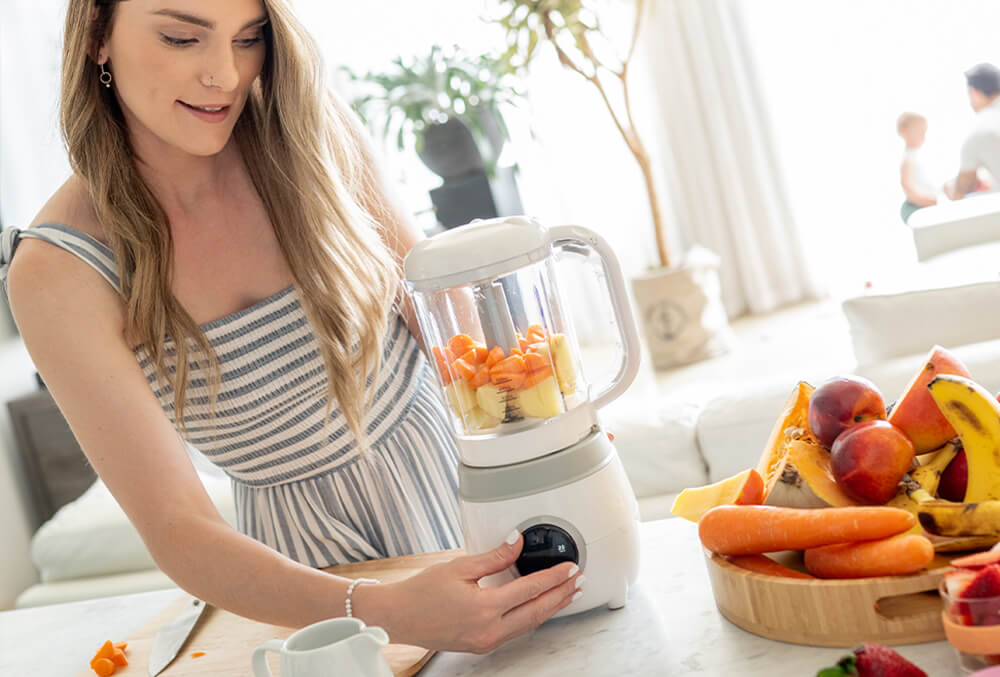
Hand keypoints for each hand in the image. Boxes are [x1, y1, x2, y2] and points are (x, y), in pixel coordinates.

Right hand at [366, 533, 582, 652]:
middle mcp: (488, 630)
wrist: (399, 616)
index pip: (529, 590)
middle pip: (537, 612)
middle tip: (579, 581)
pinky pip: (515, 631)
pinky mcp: (481, 645)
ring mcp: (486, 641)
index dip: (553, 578)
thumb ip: (493, 556)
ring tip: (568, 594)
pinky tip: (540, 607)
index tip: (570, 568)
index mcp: (484, 607)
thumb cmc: (421, 591)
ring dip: (551, 608)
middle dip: (561, 596)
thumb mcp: (459, 566)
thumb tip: (517, 542)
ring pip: (529, 625)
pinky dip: (532, 617)